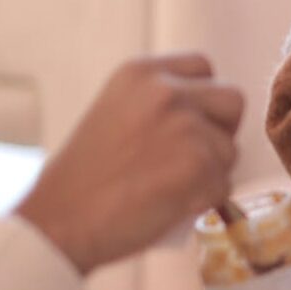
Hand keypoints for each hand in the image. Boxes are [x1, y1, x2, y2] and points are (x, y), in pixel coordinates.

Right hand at [13, 53, 243, 273]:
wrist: (59, 222)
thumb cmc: (82, 180)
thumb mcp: (114, 112)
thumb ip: (157, 105)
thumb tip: (203, 118)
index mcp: (141, 73)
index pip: (203, 67)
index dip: (203, 100)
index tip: (189, 123)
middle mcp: (167, 91)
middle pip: (231, 101)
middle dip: (220, 131)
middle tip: (191, 158)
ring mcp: (186, 126)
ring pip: (230, 150)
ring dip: (210, 173)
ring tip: (167, 187)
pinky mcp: (199, 165)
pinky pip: (224, 185)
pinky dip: (204, 201)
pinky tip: (169, 205)